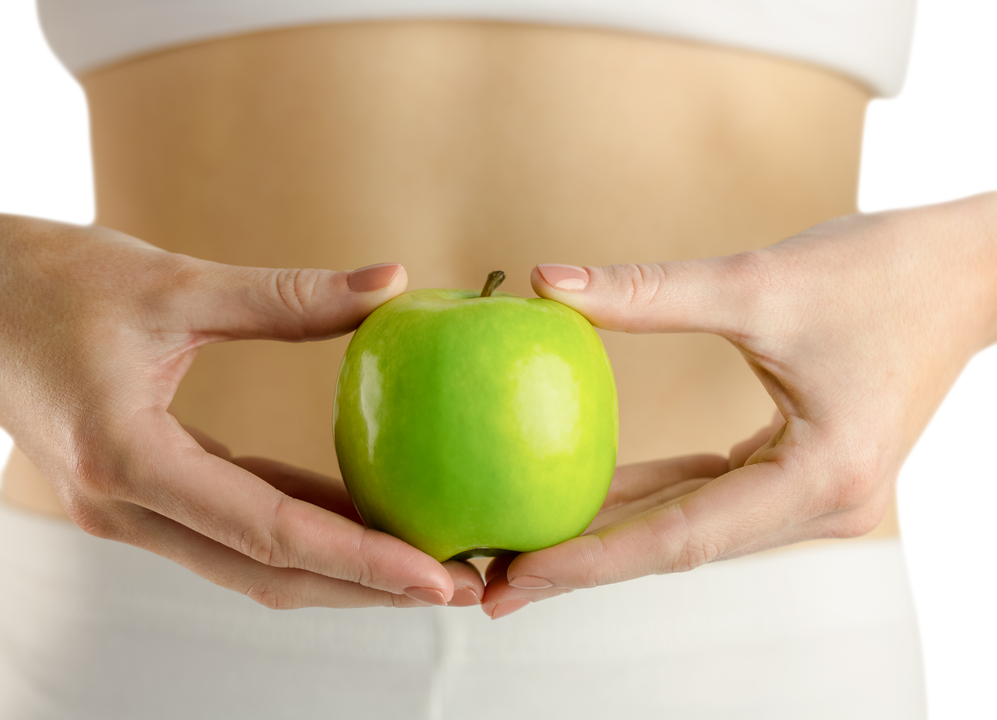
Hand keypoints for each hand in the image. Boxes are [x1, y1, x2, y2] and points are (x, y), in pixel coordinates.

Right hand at [0, 211, 480, 608]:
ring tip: (428, 562)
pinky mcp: (144, 490)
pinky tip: (363, 518)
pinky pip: (236, 524)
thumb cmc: (47, 281)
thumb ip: (286, 295)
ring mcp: (132, 508)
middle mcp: (129, 507)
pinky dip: (303, 530)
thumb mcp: (172, 282)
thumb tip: (392, 284)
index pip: (271, 532)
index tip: (439, 576)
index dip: (363, 562)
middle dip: (370, 588)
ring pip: (254, 561)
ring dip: (342, 569)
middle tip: (462, 584)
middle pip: (270, 573)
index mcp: (130, 463)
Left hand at [482, 190, 996, 616]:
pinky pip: (717, 495)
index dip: (591, 558)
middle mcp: (823, 507)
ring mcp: (818, 496)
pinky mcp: (808, 471)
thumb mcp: (760, 281)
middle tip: (494, 577)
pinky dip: (657, 495)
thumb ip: (649, 291)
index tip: (515, 573)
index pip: (682, 536)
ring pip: (695, 527)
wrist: (976, 269)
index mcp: (821, 480)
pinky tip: (597, 491)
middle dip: (587, 562)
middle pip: (681, 548)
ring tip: (528, 543)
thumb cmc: (889, 270)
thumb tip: (548, 281)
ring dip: (615, 533)